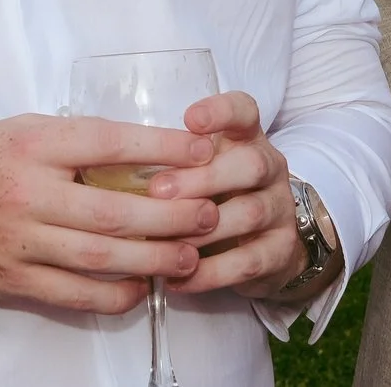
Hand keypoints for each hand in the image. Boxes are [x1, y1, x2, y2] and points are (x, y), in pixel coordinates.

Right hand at [0, 113, 217, 326]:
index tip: (202, 149)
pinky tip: (142, 287)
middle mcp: (24, 194)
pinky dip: (113, 295)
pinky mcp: (12, 281)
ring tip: (190, 255)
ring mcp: (18, 243)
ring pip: (99, 257)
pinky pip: (73, 295)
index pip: (107, 143)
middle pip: (112, 210)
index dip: (161, 147)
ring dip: (153, 259)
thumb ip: (72, 141)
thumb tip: (142, 148)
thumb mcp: (17, 131)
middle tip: (209, 213)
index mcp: (29, 145)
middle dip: (170, 215)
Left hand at [152, 90, 336, 302]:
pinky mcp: (280, 251)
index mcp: (247, 140)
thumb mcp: (202, 170)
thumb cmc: (218, 198)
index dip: (221, 111)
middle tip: (158, 191)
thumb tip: (110, 164)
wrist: (267, 247)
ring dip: (202, 228)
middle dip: (203, 178)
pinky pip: (247, 262)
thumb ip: (174, 162)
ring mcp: (280, 210)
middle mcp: (270, 169)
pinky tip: (177, 279)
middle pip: (251, 163)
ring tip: (162, 242)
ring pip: (249, 213)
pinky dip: (209, 273)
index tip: (190, 120)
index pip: (245, 111)